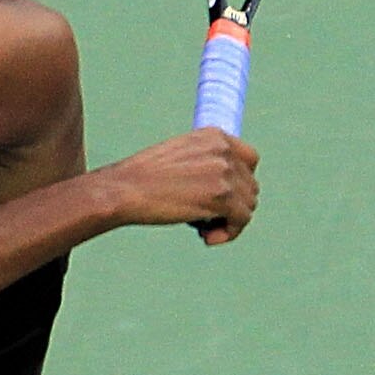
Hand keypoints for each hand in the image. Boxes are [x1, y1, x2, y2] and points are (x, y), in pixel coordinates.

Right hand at [99, 128, 259, 242]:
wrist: (124, 190)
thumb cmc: (142, 179)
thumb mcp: (179, 156)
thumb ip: (205, 162)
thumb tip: (226, 189)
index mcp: (214, 136)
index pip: (249, 160)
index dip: (239, 183)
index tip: (221, 199)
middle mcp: (224, 150)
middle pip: (250, 186)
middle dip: (231, 207)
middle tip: (204, 220)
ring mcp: (225, 173)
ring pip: (248, 206)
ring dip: (228, 222)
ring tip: (202, 229)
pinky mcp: (222, 197)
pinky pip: (241, 221)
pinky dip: (227, 234)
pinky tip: (206, 238)